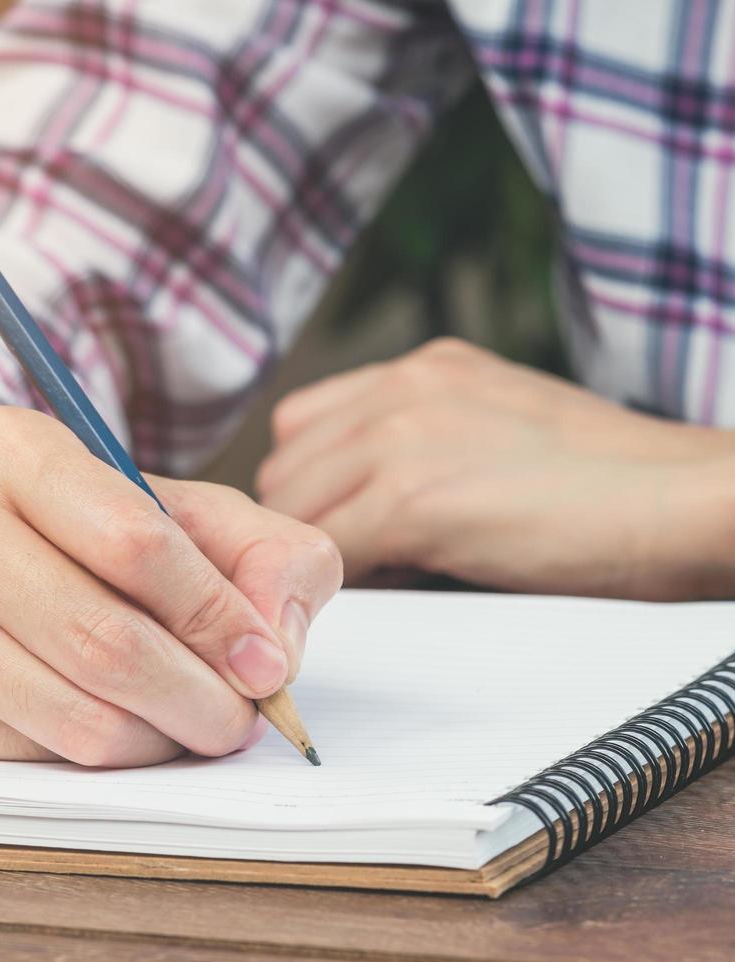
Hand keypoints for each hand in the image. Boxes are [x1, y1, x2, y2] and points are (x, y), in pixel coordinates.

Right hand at [0, 406, 341, 766]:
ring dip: (157, 739)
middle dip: (199, 698)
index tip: (264, 662)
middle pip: (104, 641)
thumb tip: (273, 648)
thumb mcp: (177, 505)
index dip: (216, 616)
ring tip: (186, 723)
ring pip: (72, 716)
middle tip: (239, 717)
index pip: (136, 542)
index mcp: (11, 447)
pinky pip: (31, 755)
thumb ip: (262, 552)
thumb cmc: (75, 529)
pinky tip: (112, 722)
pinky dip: (96, 755)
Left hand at [257, 338, 734, 598]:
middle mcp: (401, 388)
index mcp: (423, 368)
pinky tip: (401, 587)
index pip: (303, 424)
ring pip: (293, 511)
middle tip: (355, 564)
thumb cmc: (609, 484)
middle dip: (307, 522)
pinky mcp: (411, 500)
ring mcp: (401, 439)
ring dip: (320, 553)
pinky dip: (346, 584)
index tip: (342, 524)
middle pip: (284, 468)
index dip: (315, 484)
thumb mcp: (499, 425)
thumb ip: (423, 441)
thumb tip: (358, 503)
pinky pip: (329, 553)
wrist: (683, 501)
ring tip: (385, 575)